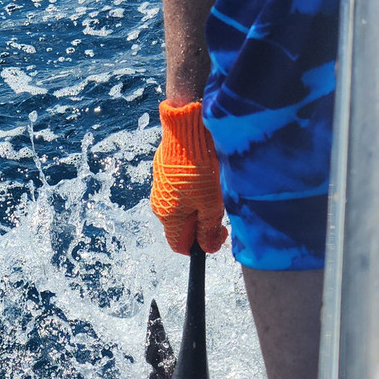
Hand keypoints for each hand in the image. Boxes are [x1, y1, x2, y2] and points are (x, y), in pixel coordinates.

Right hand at [150, 100, 227, 254]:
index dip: (199, 246)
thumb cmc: (199, 169)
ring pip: (183, 205)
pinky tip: (205, 174)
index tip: (216, 235)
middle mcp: (159, 204)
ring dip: (199, 203)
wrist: (187, 130)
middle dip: (201, 222)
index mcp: (168, 216)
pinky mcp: (164, 171)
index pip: (180, 245)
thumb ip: (207, 229)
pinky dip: (193, 188)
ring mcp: (160, 186)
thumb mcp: (210, 204)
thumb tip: (207, 247)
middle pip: (182, 225)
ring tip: (213, 188)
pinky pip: (180, 188)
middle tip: (219, 208)